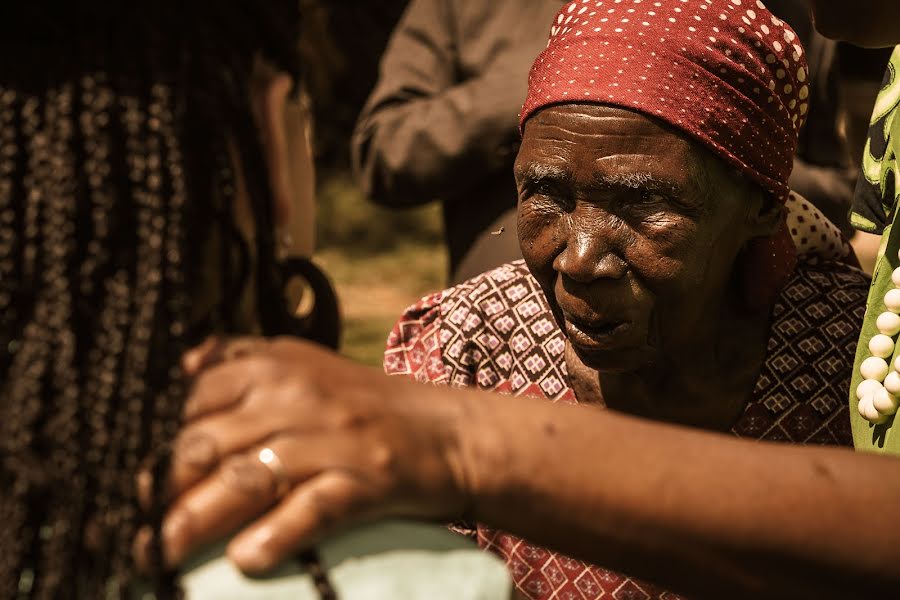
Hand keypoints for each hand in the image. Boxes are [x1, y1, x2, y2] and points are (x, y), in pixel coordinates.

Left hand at [139, 336, 470, 573]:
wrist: (447, 431)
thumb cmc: (364, 405)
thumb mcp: (305, 365)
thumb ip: (243, 360)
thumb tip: (181, 366)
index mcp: (276, 364)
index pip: (192, 401)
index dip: (151, 445)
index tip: (125, 482)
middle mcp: (299, 395)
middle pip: (206, 443)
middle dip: (160, 491)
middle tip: (132, 530)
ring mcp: (334, 437)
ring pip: (245, 479)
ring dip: (195, 522)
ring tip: (163, 553)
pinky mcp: (367, 478)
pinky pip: (311, 507)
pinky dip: (276, 535)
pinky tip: (246, 560)